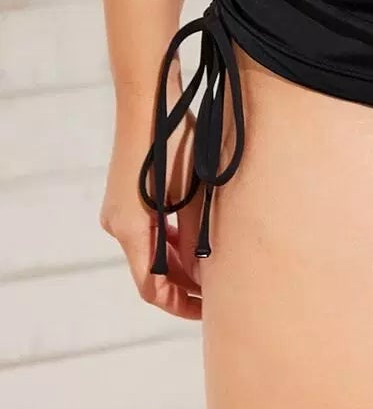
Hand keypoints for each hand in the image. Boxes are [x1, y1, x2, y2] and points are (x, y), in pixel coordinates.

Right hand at [100, 107, 202, 318]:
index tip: (208, 311)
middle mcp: (119, 223)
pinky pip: (149, 227)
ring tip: (213, 267)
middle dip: (183, 283)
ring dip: (178, 259)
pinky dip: (170, 237)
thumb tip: (206, 276)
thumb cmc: (172, 142)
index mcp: (130, 229)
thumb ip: (196, 237)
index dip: (179, 304)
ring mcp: (121, 208)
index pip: (151, 287)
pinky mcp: (128, 193)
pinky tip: (195, 236)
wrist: (151, 97)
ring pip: (151, 248)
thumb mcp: (191, 193)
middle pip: (151, 269)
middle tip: (218, 291)